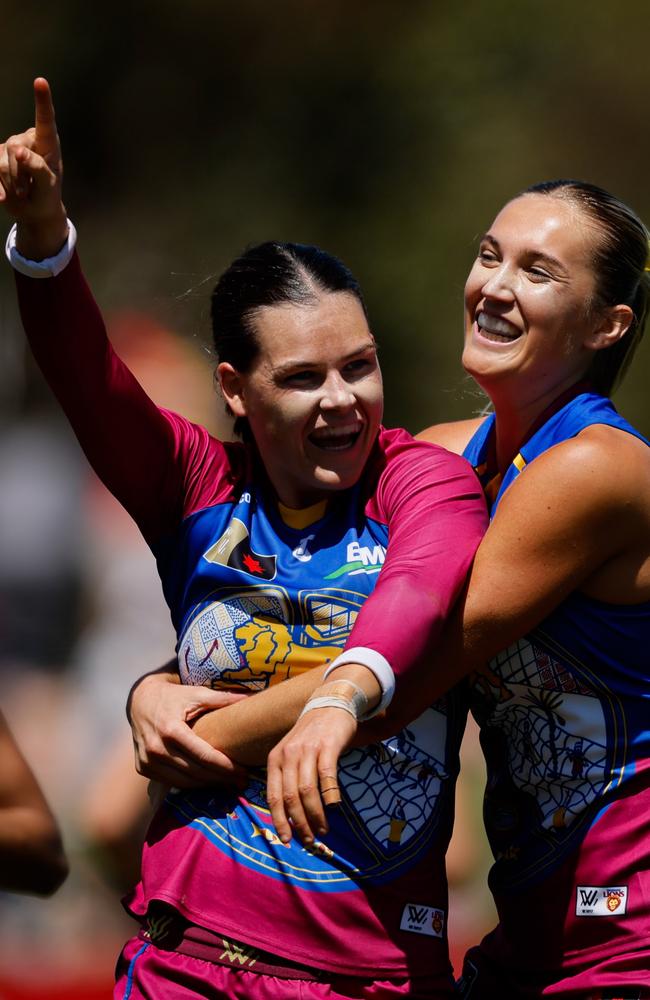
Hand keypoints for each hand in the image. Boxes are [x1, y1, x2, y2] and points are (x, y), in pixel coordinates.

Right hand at [0, 77, 67, 257]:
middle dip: (20, 175)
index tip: (40, 81)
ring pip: (2, 161)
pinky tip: (3, 196)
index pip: (45, 121)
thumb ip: (37, 168)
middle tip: (29, 191)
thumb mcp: (48, 186)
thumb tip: (18, 151)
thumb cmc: (47, 196)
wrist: (34, 211)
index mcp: (48, 144)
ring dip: (11, 182)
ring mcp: (10, 146)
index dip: (42, 100)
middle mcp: (28, 140)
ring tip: (22, 192)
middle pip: (15, 150)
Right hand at [129, 670, 248, 787]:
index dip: (226, 766)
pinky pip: (171, 782)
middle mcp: (156, 748)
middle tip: (242, 780)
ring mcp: (147, 761)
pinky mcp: (142, 768)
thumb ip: (224, 698)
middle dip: (221, 778)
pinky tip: (207, 781)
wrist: (141, 700)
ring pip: (184, 782)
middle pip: (196, 772)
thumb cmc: (174, 696)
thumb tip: (252, 698)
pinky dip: (190, 784)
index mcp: (170, 729)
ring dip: (208, 785)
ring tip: (228, 782)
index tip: (244, 772)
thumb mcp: (197, 694)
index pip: (204, 755)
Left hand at [266, 706, 356, 845]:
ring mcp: (308, 749)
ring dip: (315, 815)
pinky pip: (327, 776)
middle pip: (290, 797)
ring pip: (307, 791)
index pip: (273, 797)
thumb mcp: (291, 752)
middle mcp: (288, 754)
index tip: (287, 840)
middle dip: (299, 823)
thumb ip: (288, 777)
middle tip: (309, 840)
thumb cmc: (311, 734)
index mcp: (275, 759)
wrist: (330, 703)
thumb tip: (290, 814)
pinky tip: (335, 808)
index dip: (279, 821)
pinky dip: (330, 796)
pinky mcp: (327, 745)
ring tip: (323, 830)